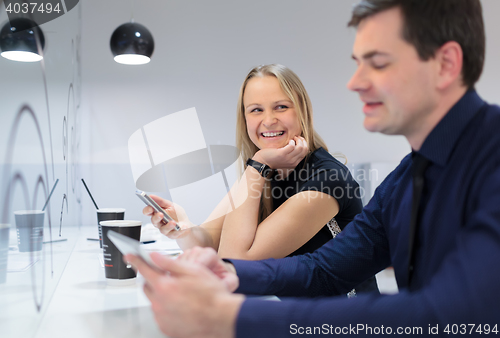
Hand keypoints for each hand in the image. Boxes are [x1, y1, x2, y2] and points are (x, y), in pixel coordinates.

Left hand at [125, 252, 242, 337]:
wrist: (221, 318)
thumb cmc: (212, 295)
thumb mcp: (193, 271)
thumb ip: (170, 263)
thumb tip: (154, 255)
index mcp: (165, 286)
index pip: (144, 269)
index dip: (136, 260)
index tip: (129, 255)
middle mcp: (159, 303)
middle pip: (147, 286)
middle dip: (152, 279)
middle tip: (167, 277)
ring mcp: (162, 317)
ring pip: (153, 301)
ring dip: (160, 294)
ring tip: (180, 294)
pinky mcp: (166, 328)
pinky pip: (160, 314)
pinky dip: (166, 308)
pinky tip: (181, 306)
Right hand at [142, 195, 192, 237]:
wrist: (187, 225)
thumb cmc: (177, 215)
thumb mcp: (170, 205)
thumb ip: (161, 201)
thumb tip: (151, 196)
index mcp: (157, 213)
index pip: (148, 212)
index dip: (147, 210)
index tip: (150, 207)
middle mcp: (159, 222)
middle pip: (154, 221)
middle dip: (156, 217)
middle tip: (161, 214)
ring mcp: (165, 229)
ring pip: (163, 229)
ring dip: (168, 226)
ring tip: (173, 222)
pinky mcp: (171, 235)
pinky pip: (174, 233)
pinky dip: (179, 230)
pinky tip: (183, 226)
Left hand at [253, 136, 307, 169]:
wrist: (262, 163)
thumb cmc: (273, 159)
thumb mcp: (285, 159)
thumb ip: (292, 155)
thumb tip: (298, 145)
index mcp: (295, 163)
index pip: (305, 152)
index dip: (304, 143)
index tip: (299, 139)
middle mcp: (293, 162)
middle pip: (304, 149)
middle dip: (302, 140)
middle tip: (296, 137)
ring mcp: (288, 158)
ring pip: (300, 147)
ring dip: (297, 140)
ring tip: (292, 138)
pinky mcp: (282, 154)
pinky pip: (292, 146)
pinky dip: (291, 141)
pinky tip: (288, 140)